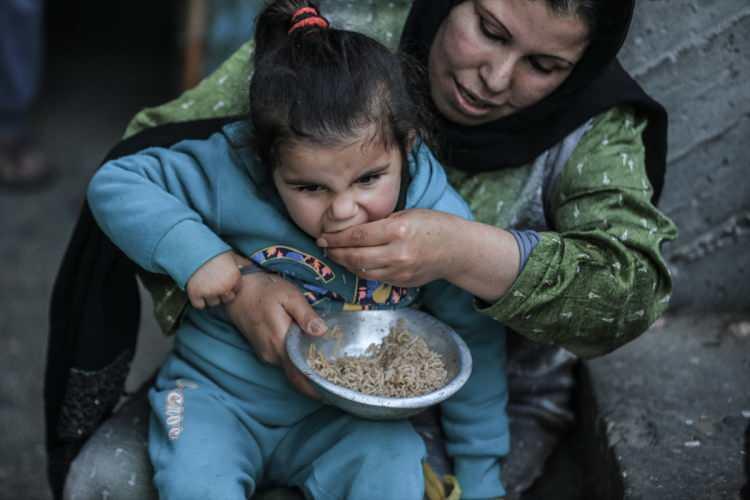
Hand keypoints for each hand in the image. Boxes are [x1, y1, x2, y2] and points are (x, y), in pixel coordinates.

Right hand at [186, 251, 240, 308]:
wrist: (194, 248)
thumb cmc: (214, 252)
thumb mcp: (232, 256)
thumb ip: (242, 264)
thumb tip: (253, 268)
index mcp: (234, 278)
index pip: (235, 291)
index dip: (229, 286)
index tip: (222, 279)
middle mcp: (224, 287)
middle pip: (226, 299)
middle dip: (221, 293)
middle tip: (213, 283)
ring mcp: (210, 292)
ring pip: (213, 303)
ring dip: (210, 297)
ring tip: (205, 285)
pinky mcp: (196, 294)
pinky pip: (199, 305)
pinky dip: (198, 301)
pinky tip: (197, 291)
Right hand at [225, 255, 326, 398]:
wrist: (237, 290)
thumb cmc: (265, 290)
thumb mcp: (289, 296)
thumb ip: (305, 315)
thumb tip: (322, 331)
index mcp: (280, 344)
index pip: (298, 376)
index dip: (314, 388)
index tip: (331, 393)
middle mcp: (272, 355)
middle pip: (296, 375)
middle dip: (315, 380)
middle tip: (337, 379)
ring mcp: (266, 353)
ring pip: (290, 368)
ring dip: (306, 370)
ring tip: (329, 368)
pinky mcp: (264, 349)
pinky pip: (284, 361)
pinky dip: (297, 361)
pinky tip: (311, 354)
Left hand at [317, 209, 465, 286]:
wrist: (456, 249)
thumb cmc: (432, 225)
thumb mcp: (406, 214)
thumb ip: (380, 223)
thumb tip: (352, 228)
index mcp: (398, 230)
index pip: (358, 235)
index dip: (336, 238)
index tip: (323, 237)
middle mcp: (398, 253)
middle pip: (356, 257)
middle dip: (336, 253)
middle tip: (324, 248)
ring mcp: (400, 270)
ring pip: (362, 271)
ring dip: (345, 264)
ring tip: (336, 256)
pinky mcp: (402, 282)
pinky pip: (375, 278)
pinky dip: (361, 271)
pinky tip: (354, 264)